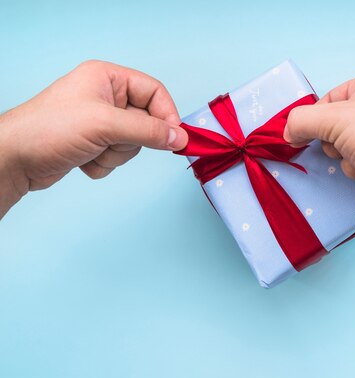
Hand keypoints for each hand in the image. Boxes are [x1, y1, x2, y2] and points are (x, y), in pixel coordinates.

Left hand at [0, 60, 187, 207]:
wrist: (15, 159)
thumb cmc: (48, 129)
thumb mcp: (105, 125)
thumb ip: (148, 131)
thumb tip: (179, 138)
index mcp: (108, 78)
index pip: (154, 92)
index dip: (166, 115)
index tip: (174, 138)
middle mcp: (105, 97)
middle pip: (146, 121)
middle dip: (130, 140)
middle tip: (110, 141)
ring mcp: (99, 122)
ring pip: (133, 143)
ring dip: (115, 154)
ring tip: (91, 150)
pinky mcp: (93, 144)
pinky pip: (117, 158)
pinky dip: (104, 163)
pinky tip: (83, 159)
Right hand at [284, 72, 354, 201]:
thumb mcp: (332, 120)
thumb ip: (302, 121)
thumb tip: (289, 130)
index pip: (332, 97)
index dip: (317, 118)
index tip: (304, 134)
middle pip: (340, 128)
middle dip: (337, 145)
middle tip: (344, 147)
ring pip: (351, 152)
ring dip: (351, 164)